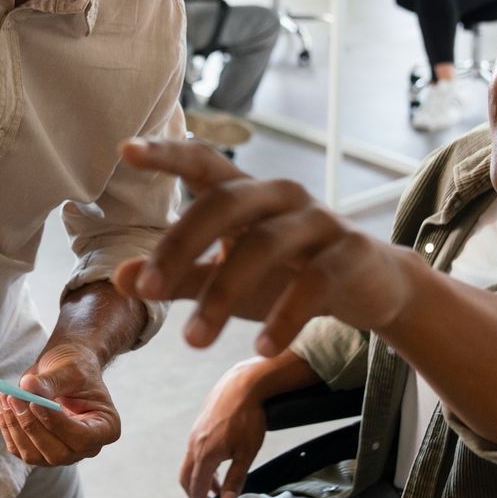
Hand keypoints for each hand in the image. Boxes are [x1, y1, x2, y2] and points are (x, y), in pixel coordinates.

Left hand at [0, 342, 121, 466]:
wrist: (66, 369)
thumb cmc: (76, 367)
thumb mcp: (69, 369)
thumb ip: (51, 381)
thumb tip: (27, 387)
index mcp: (106, 428)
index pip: (82, 437)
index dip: (57, 424)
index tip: (35, 402)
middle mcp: (86, 447)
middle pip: (56, 452)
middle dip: (31, 426)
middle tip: (14, 397)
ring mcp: (62, 453)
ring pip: (34, 455)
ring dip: (15, 427)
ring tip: (5, 397)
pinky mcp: (39, 451)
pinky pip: (19, 449)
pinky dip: (8, 428)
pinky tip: (3, 405)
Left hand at [110, 139, 419, 354]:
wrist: (375, 287)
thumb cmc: (289, 274)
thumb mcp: (228, 275)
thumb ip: (179, 276)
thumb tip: (121, 278)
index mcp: (247, 192)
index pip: (203, 162)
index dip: (166, 153)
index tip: (125, 151)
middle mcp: (281, 195)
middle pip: (225, 203)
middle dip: (181, 245)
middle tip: (149, 289)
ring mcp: (318, 221)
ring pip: (264, 245)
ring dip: (224, 293)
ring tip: (194, 342)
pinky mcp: (349, 254)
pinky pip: (312, 282)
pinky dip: (284, 316)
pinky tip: (262, 347)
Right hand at [179, 361, 269, 497]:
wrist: (243, 385)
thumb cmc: (249, 418)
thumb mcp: (247, 452)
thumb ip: (236, 478)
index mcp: (205, 454)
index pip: (196, 487)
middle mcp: (194, 445)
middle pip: (186, 477)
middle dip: (193, 493)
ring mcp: (195, 434)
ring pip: (191, 463)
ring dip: (200, 477)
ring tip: (216, 486)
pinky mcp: (199, 426)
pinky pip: (194, 450)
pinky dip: (202, 463)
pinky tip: (218, 463)